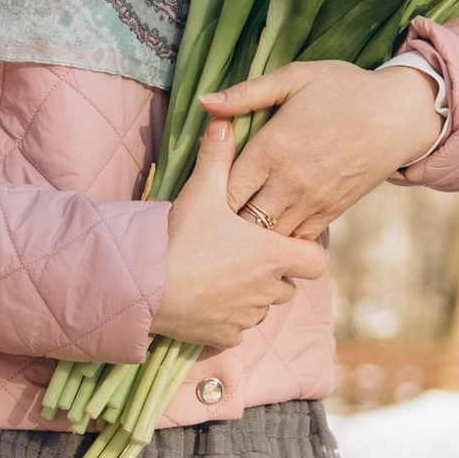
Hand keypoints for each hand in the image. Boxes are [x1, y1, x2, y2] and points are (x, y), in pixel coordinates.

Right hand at [154, 113, 329, 349]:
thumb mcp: (201, 191)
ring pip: (262, 308)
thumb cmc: (179, 237)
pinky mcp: (223, 335)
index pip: (315, 261)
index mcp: (272, 256)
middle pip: (288, 285)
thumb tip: (224, 121)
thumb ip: (218, 156)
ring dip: (251, 296)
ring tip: (222, 276)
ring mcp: (246, 316)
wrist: (144, 285)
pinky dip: (228, 318)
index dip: (303, 252)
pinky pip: (237, 329)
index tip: (283, 242)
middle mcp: (267, 290)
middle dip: (273, 274)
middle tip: (244, 256)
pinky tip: (207, 300)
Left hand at [204, 59, 442, 240]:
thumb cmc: (345, 88)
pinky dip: (283, 240)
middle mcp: (289, 181)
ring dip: (252, 234)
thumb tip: (205, 102)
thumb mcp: (295, 77)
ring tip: (237, 230)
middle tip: (213, 218)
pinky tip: (273, 230)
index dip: (207, 195)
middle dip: (225, 222)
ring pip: (269, 236)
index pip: (224, 188)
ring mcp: (312, 201)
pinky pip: (299, 239)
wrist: (399, 114)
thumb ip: (247, 93)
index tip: (201, 192)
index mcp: (272, 147)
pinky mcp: (332, 211)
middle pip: (242, 220)